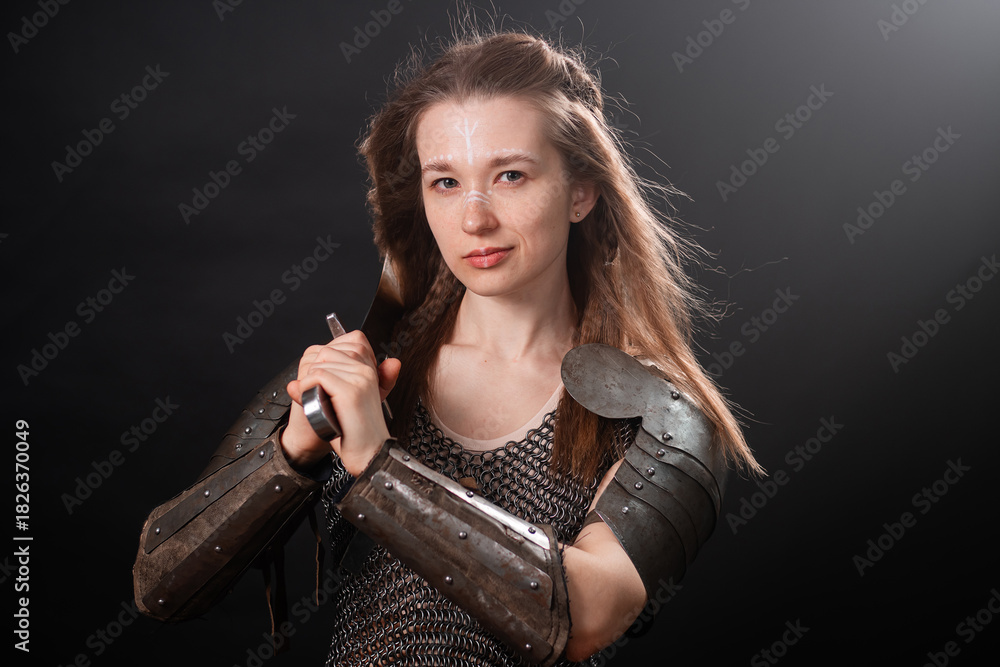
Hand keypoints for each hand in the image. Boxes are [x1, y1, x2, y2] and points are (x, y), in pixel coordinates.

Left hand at [281, 330, 401, 475]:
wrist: (368, 454)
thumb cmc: (357, 431)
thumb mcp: (348, 401)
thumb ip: (329, 388)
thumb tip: (323, 376)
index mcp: (370, 369)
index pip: (346, 342)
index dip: (327, 360)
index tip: (327, 382)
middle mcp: (367, 370)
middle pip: (327, 351)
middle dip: (317, 372)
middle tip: (323, 395)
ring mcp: (360, 378)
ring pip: (320, 363)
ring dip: (311, 383)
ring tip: (323, 402)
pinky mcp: (350, 391)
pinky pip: (317, 376)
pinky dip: (309, 389)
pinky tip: (318, 403)